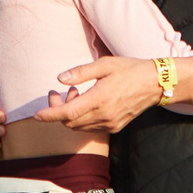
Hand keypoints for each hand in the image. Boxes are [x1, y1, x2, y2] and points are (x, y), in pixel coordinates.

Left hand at [33, 55, 162, 133]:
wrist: (155, 84)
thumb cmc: (130, 69)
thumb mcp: (104, 65)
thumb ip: (81, 73)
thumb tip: (60, 79)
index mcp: (99, 98)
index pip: (67, 113)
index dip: (49, 115)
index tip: (36, 114)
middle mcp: (104, 115)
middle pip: (69, 122)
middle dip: (57, 110)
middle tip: (58, 93)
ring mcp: (110, 124)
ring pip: (78, 127)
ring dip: (70, 114)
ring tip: (76, 94)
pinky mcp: (115, 127)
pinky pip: (90, 128)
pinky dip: (81, 118)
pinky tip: (87, 103)